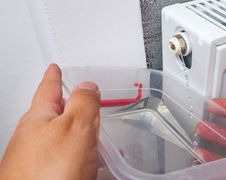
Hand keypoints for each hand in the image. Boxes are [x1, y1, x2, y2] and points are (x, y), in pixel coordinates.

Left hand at [0, 64, 100, 179]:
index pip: (49, 87)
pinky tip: (91, 164)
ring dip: (80, 132)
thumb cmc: (46, 173)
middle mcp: (36, 136)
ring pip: (63, 137)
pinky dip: (82, 155)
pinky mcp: (48, 175)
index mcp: (40, 117)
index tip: (54, 67)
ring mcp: (39, 157)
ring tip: (93, 131)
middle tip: (78, 95)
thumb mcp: (73, 127)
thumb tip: (88, 86)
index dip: (54, 76)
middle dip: (68, 103)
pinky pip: (68, 158)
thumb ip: (83, 103)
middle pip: (54, 112)